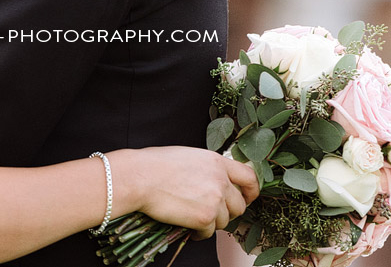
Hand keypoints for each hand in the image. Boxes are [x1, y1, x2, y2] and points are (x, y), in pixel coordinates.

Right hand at [109, 146, 258, 239]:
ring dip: (211, 222)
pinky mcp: (205, 217)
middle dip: (227, 212)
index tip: (246, 198)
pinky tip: (188, 227)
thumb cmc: (154, 165)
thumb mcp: (188, 157)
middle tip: (212, 213)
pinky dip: (200, 233)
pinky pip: (210, 232)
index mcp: (216, 161)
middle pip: (239, 204)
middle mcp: (220, 179)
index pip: (249, 176)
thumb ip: (207, 168)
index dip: (251, 191)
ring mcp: (214, 199)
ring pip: (225, 220)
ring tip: (194, 219)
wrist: (139, 177)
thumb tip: (213, 181)